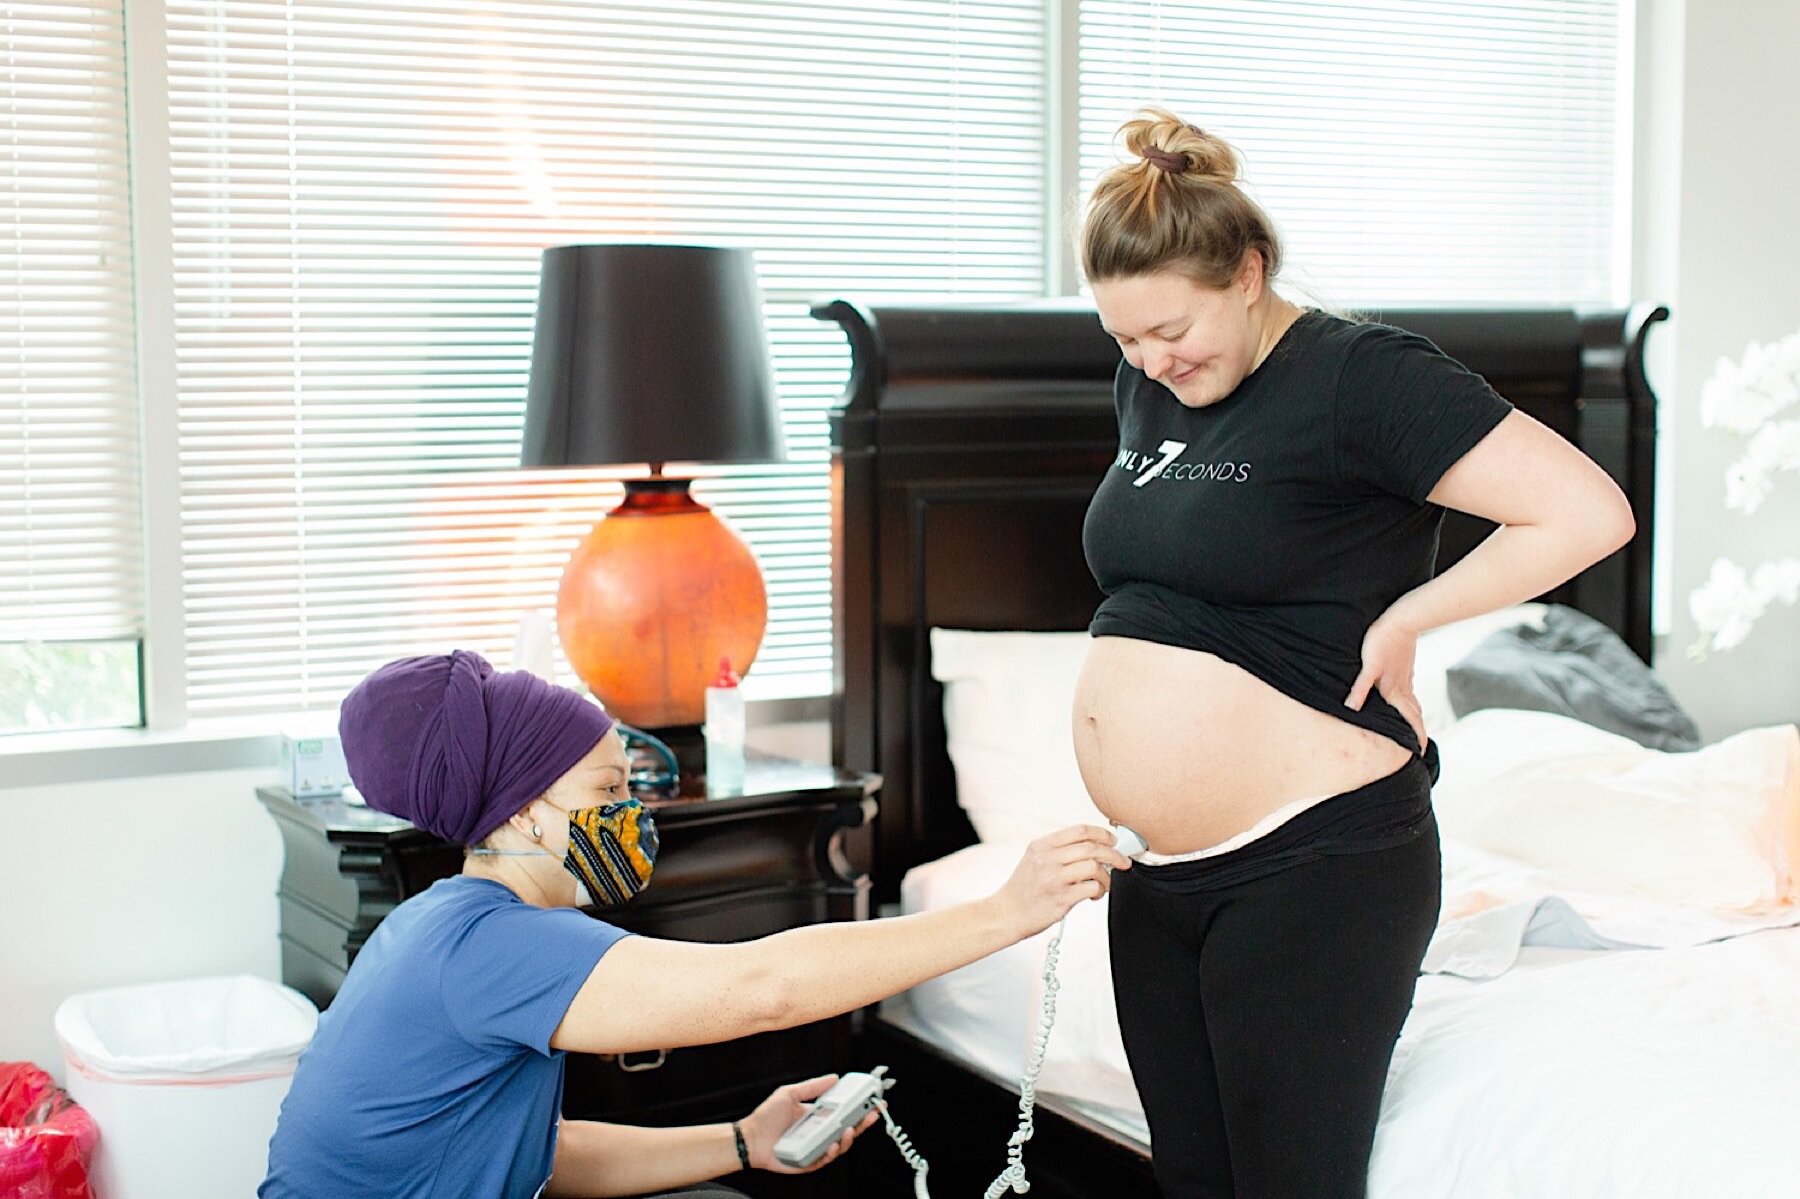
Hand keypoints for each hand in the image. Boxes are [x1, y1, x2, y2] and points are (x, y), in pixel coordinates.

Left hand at [737, 1074, 878, 1173]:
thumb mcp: (790, 1094)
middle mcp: (819, 1133)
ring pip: (840, 1146)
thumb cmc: (766, 1117)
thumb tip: (833, 1077)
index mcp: (817, 1117)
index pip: (843, 1112)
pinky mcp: (808, 1162)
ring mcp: (815, 1148)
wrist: (749, 1138)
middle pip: (848, 1129)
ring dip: (849, 1138)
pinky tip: (832, 1144)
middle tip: (873, 1113)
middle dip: (863, 1122)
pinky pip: (824, 1159)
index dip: (859, 1107)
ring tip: (850, 1128)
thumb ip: (812, 1086)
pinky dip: (831, 1152)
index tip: (871, 1099)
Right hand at [994, 824, 1129, 938]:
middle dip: (1114, 854)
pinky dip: (1100, 891)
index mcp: (1042, 845)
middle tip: (1122, 862)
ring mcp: (1054, 879)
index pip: (1080, 831)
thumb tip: (1094, 846)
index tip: (1112, 841)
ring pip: (1094, 867)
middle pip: (1091, 847)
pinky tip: (1094, 895)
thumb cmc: (1023, 888)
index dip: (1102, 834)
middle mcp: (1047, 859)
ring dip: (1107, 876)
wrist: (1007, 913)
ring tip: (1103, 883)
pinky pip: (1092, 888)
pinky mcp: (1061, 899)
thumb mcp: (1034, 859)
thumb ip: (1059, 850)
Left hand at [1345, 612, 1427, 752]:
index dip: (1415, 736)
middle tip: (1420, 746)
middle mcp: (1402, 688)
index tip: (1419, 751)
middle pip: (1414, 715)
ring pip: (1413, 703)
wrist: (1401, 622)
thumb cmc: (1382, 642)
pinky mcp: (1403, 668)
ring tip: (1416, 728)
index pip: (1409, 720)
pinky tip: (1406, 699)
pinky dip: (1410, 701)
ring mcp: (1405, 678)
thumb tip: (1350, 709)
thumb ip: (1360, 690)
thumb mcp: (1369, 668)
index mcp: (1394, 691)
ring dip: (1415, 718)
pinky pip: (1408, 690)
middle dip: (1418, 731)